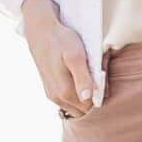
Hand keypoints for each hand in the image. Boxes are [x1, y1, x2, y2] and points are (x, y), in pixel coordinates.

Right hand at [22, 0, 94, 114]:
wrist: (41, 32)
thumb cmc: (61, 41)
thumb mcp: (76, 56)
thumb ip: (82, 78)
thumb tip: (86, 98)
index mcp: (65, 93)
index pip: (90, 108)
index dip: (99, 96)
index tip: (100, 79)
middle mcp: (57, 98)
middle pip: (83, 109)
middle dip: (92, 98)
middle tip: (95, 77)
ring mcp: (52, 95)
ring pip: (75, 105)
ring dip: (84, 95)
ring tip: (87, 75)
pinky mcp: (50, 89)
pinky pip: (68, 100)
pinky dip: (75, 92)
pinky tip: (77, 76)